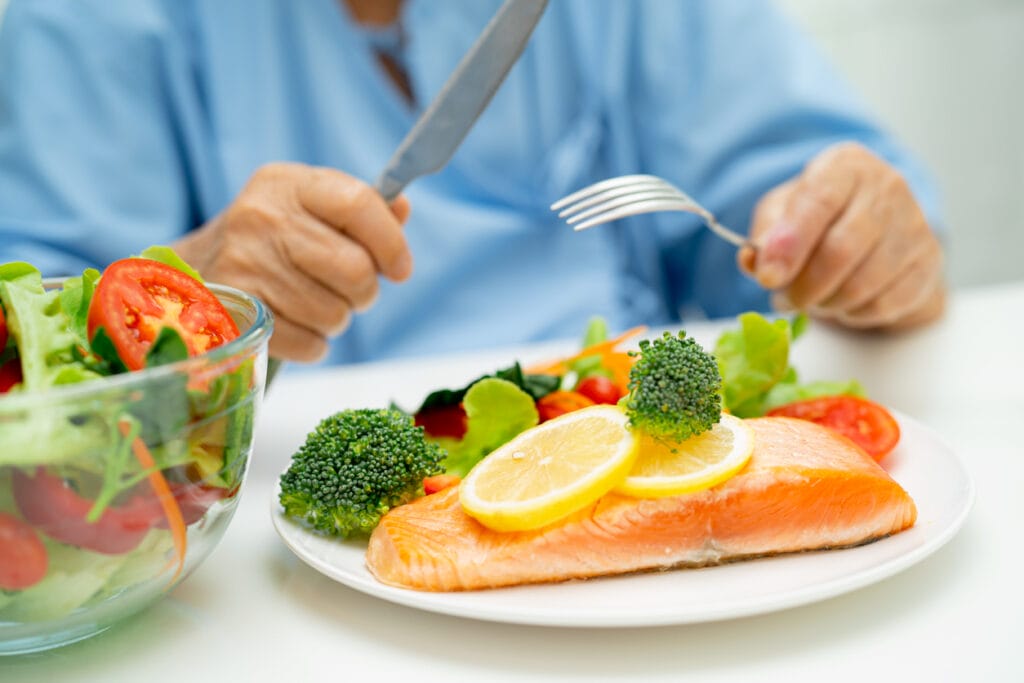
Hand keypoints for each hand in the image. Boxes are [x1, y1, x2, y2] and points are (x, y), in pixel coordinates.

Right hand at [174, 163, 411, 360]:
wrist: (198, 269)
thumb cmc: (276, 237)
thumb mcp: (312, 206)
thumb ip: (363, 208)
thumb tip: (402, 208)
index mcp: (289, 183)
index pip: (357, 204)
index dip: (391, 243)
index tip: (401, 270)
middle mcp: (261, 218)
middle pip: (354, 269)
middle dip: (365, 291)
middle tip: (354, 291)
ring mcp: (244, 265)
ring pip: (334, 314)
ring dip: (337, 318)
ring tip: (316, 303)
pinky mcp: (236, 313)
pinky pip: (308, 344)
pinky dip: (313, 342)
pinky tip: (295, 323)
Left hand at [739, 142, 945, 329]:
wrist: (876, 229)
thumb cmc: (819, 217)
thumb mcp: (781, 213)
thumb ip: (764, 236)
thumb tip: (754, 262)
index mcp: (844, 165)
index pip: (819, 200)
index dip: (790, 244)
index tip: (768, 277)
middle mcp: (887, 187)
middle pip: (843, 249)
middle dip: (805, 286)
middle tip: (785, 300)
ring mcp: (914, 224)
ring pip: (864, 283)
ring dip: (826, 303)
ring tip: (810, 300)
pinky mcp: (928, 261)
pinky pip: (883, 304)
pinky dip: (853, 313)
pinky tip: (842, 302)